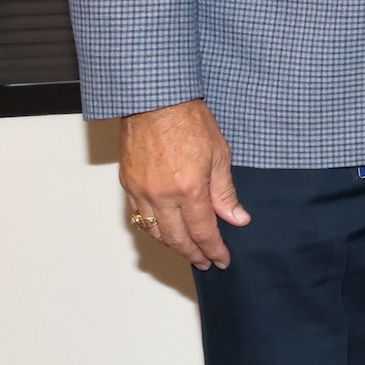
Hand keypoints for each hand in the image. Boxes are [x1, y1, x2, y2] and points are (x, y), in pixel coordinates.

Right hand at [119, 98, 246, 269]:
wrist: (156, 101)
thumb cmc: (190, 121)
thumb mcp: (220, 155)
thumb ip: (225, 192)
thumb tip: (237, 219)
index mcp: (189, 189)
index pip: (203, 232)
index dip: (213, 249)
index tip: (222, 259)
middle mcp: (161, 196)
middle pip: (177, 239)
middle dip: (193, 254)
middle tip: (206, 262)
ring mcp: (141, 192)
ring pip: (155, 232)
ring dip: (172, 245)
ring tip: (188, 250)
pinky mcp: (127, 185)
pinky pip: (139, 216)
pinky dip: (154, 229)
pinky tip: (166, 230)